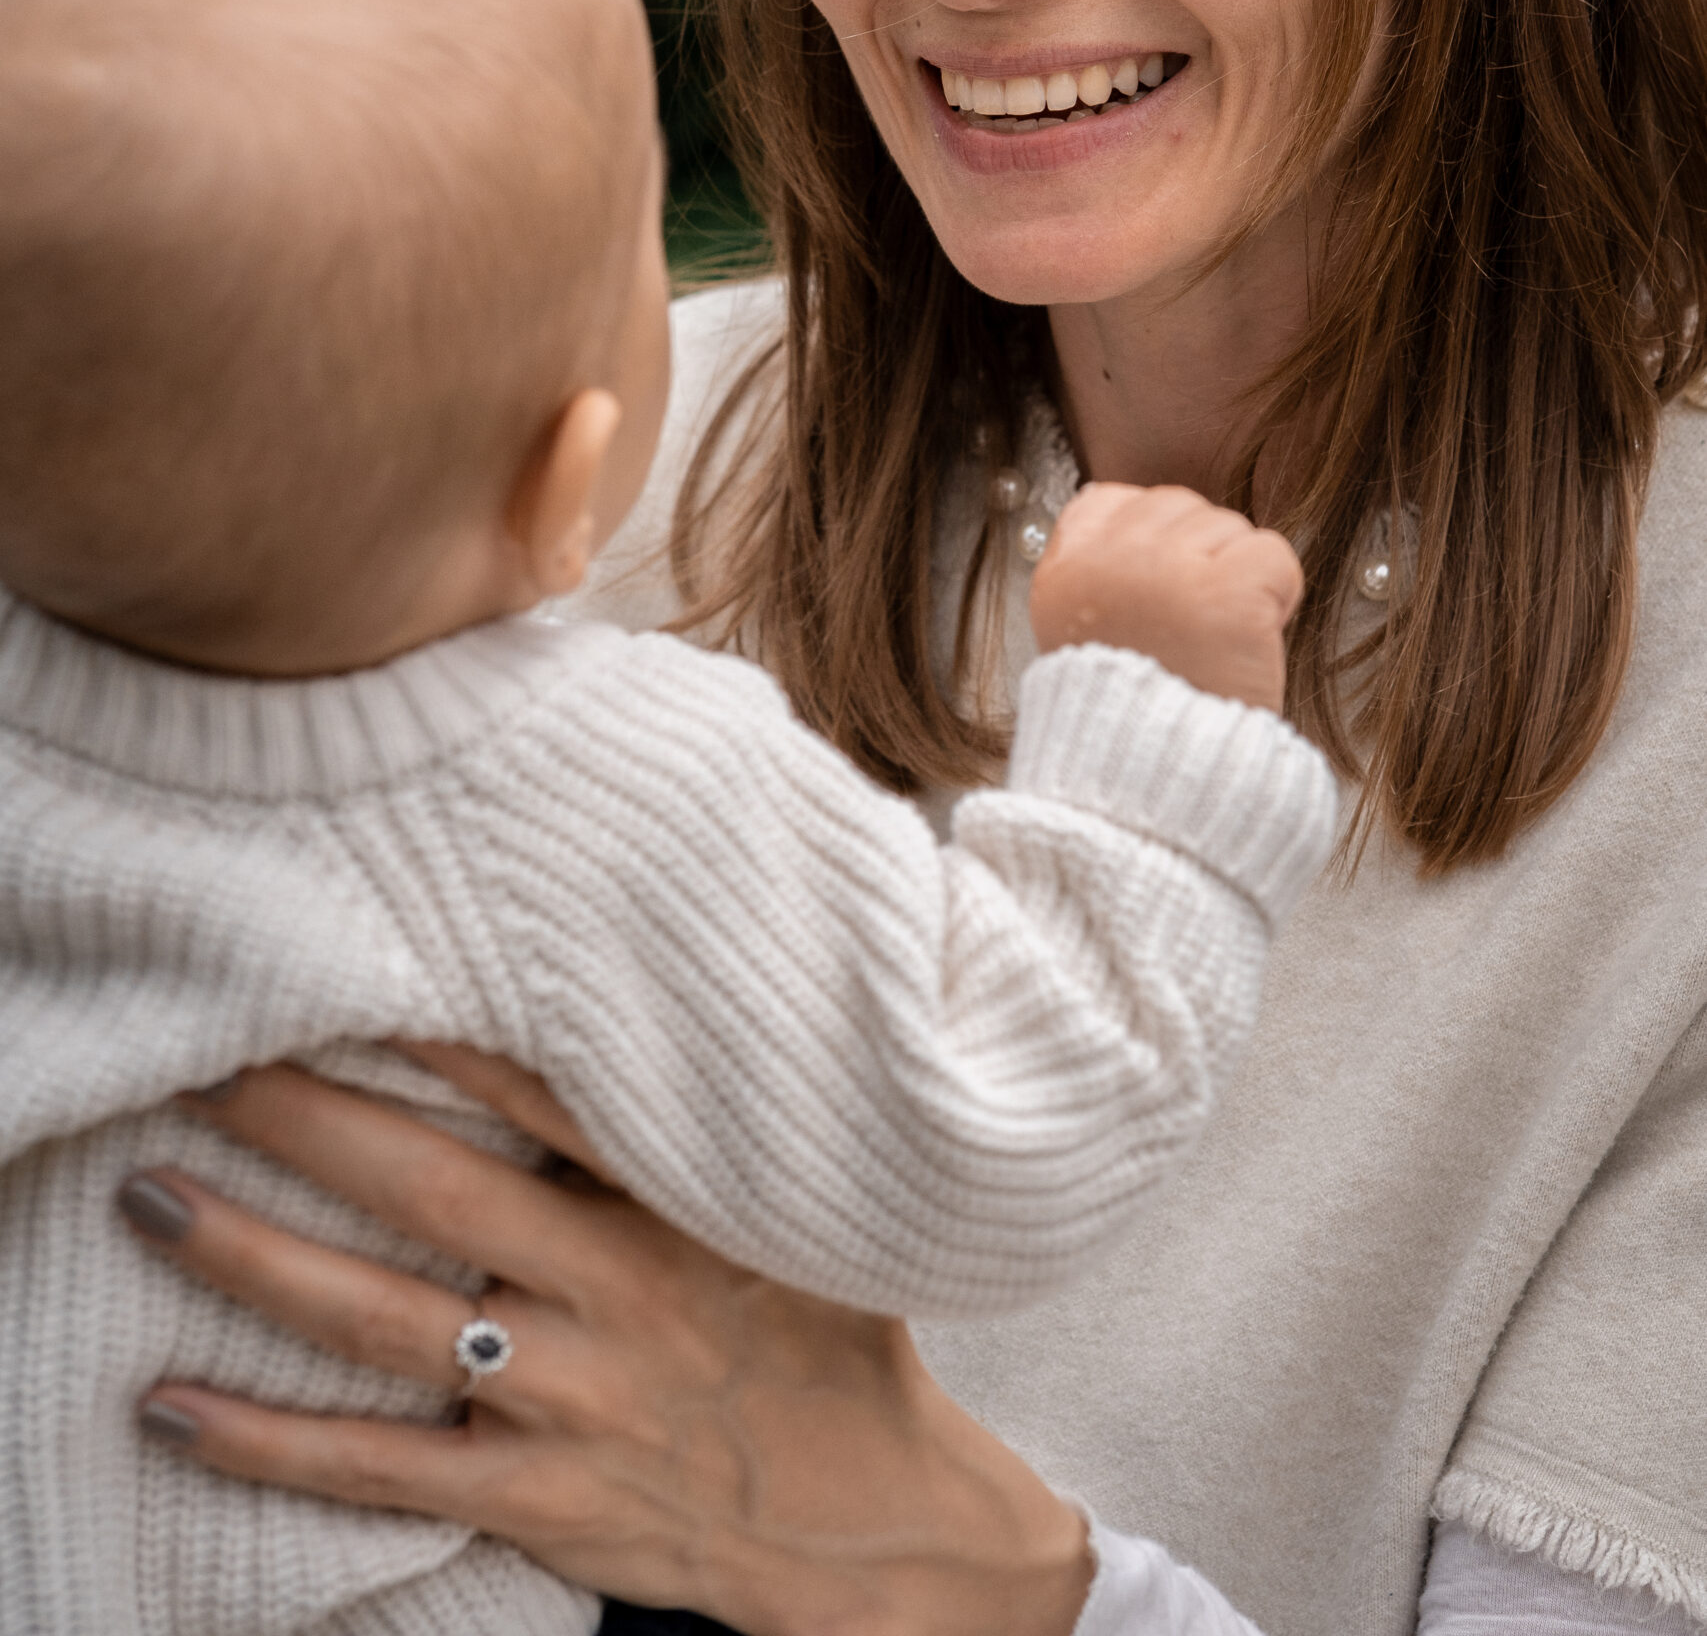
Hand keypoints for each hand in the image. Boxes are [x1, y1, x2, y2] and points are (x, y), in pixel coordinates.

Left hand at [123, 1051, 1091, 1635]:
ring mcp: (569, 1400)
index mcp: (681, 1202)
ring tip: (153, 1197)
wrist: (880, 1524)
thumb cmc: (833, 1337)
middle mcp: (617, 1291)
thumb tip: (656, 994)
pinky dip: (269, 1441)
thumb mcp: (802, 1206)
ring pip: (383, 1320)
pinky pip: (378, 1469)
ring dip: (256, 1259)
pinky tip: (173, 1404)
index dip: (440, 1030)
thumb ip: (720, 1120)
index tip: (344, 966)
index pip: (545, 1091)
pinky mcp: (536, 1499)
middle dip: (309, 1120)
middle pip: (434, 1189)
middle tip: (206, 1057)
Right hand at [1029, 482, 1303, 713]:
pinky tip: (1251, 641)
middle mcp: (1107, 562)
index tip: (1160, 599)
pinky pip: (1274, 555)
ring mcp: (1167, 572)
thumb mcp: (1078, 635)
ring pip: (1230, 526)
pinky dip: (1279, 596)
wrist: (1157, 789)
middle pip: (1179, 506)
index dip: (1152, 541)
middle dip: (1201, 556)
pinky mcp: (1229, 593)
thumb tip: (1118, 504)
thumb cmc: (1135, 719)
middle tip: (1194, 628)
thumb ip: (1095, 570)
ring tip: (1216, 641)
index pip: (1110, 500)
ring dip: (1240, 577)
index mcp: (1063, 574)